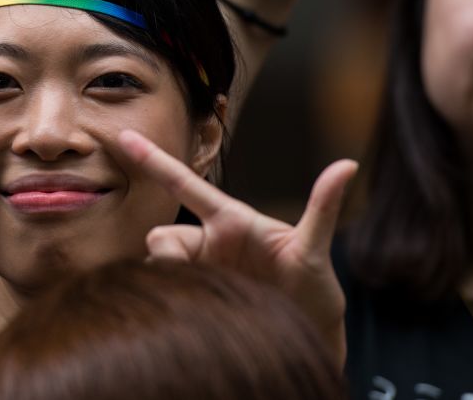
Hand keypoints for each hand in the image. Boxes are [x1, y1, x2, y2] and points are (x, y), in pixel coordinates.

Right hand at [118, 129, 356, 365]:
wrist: (305, 337)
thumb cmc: (311, 288)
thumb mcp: (313, 249)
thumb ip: (323, 208)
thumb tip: (348, 164)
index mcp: (229, 221)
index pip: (183, 185)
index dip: (154, 159)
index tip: (124, 135)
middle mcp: (207, 244)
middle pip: (162, 238)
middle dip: (168, 256)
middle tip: (193, 279)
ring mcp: (196, 272)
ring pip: (159, 268)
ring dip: (176, 285)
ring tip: (215, 304)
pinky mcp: (191, 300)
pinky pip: (166, 294)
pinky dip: (169, 300)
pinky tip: (192, 316)